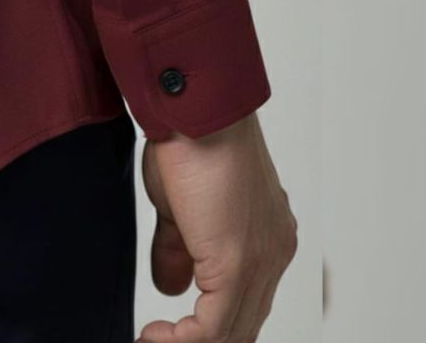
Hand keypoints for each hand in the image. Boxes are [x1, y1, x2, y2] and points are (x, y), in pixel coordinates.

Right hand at [139, 113, 296, 342]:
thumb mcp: (179, 207)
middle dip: (199, 340)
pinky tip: (152, 334)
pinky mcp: (236, 264)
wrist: (192, 107)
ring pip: (233, 333)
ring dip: (187, 342)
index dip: (206, 324)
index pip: (246, 302)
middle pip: (244, 325)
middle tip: (156, 338)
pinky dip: (181, 341)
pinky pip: (214, 330)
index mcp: (268, 235)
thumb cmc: (188, 139)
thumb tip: (171, 288)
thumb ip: (179, 250)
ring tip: (151, 339)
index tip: (167, 329)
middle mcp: (275, 250)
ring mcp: (262, 259)